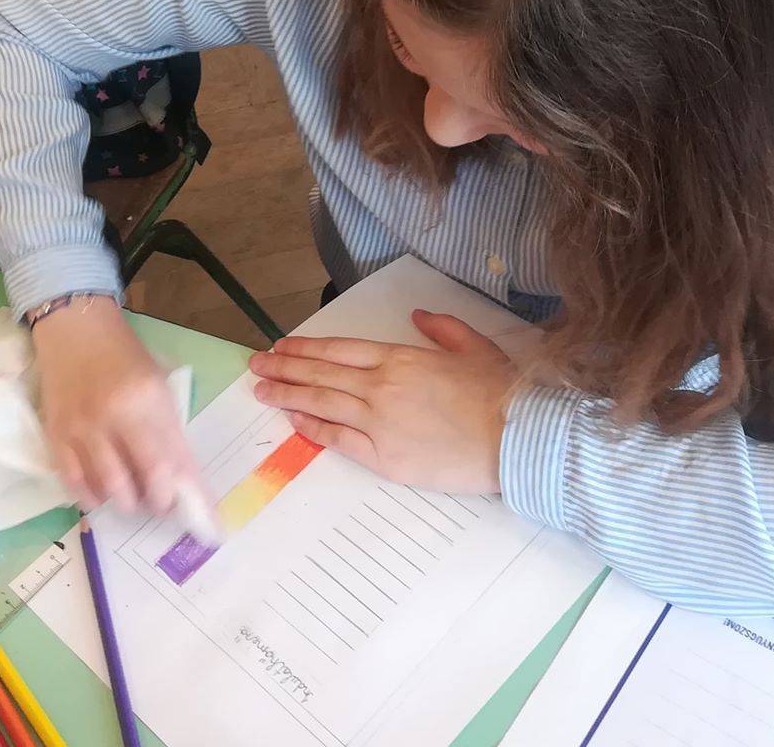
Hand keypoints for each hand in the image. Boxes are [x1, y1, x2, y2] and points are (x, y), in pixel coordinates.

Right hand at [32, 296, 205, 517]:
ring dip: (126, 503)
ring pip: (109, 487)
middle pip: (142, 479)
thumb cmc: (123, 357)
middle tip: (160, 503)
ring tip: (133, 499)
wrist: (74, 330)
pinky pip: (74, 482)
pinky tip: (101, 495)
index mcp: (146, 399)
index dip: (186, 494)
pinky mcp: (55, 435)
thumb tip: (186, 481)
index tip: (195, 513)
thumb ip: (170, 432)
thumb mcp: (158, 386)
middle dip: (156, 502)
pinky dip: (91, 497)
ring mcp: (81, 428)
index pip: (171, 461)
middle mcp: (113, 416)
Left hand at [246, 311, 517, 492]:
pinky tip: (295, 420)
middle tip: (256, 364)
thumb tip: (417, 315)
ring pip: (322, 404)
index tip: (282, 346)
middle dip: (284, 368)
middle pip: (321, 374)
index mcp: (400, 358)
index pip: (339, 350)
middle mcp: (381, 387)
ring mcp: (379, 423)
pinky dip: (313, 428)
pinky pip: (339, 440)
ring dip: (288, 395)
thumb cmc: (500, 393)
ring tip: (262, 389)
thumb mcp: (475, 345)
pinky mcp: (385, 458)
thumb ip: (442, 327)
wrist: (516, 439)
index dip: (306, 348)